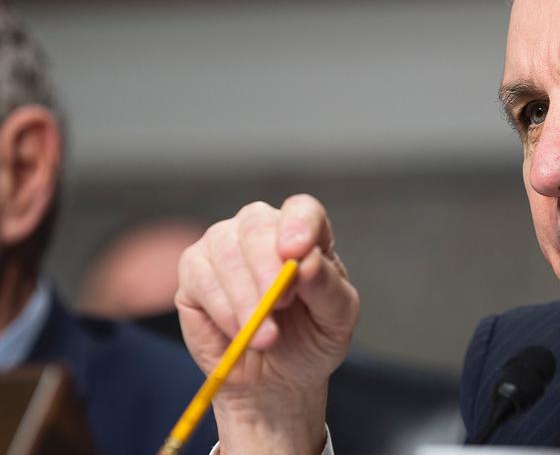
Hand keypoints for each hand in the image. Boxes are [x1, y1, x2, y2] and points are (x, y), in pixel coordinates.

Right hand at [175, 195, 359, 454]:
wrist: (274, 380)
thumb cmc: (311, 340)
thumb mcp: (336, 320)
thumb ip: (327, 287)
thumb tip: (307, 261)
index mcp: (305, 234)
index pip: (302, 210)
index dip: (299, 225)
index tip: (295, 253)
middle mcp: (262, 231)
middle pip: (257, 224)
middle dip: (267, 267)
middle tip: (280, 305)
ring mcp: (224, 246)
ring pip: (225, 248)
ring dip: (246, 297)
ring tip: (266, 337)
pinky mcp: (194, 270)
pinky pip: (201, 276)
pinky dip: (223, 309)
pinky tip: (240, 332)